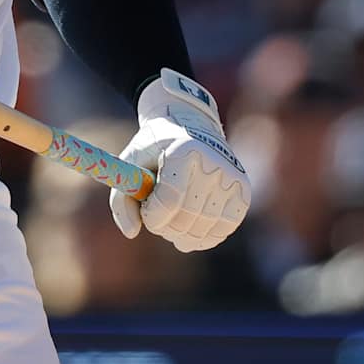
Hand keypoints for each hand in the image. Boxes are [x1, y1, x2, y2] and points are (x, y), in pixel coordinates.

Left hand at [110, 68, 251, 251]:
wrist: (190, 125)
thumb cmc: (156, 148)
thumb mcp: (130, 163)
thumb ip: (121, 200)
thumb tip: (131, 233)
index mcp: (184, 150)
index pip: (170, 199)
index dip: (153, 216)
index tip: (146, 212)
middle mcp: (213, 162)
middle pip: (186, 217)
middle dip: (165, 227)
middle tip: (156, 220)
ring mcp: (231, 177)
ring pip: (204, 227)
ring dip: (181, 235)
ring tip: (171, 225)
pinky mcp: (242, 191)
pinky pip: (224, 228)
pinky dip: (204, 237)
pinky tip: (190, 233)